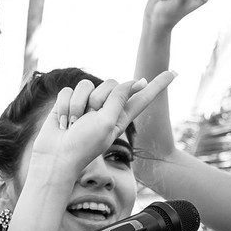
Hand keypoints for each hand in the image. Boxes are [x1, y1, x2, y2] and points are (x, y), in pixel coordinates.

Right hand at [30, 72, 175, 173]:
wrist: (55, 158)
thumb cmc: (83, 146)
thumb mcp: (108, 122)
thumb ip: (120, 99)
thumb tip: (134, 81)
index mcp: (120, 116)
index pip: (143, 97)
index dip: (158, 85)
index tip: (175, 72)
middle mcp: (105, 109)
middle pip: (110, 83)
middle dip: (98, 98)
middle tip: (88, 120)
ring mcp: (86, 105)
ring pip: (86, 84)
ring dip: (78, 105)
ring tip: (74, 124)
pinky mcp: (68, 103)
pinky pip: (69, 90)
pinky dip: (64, 106)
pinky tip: (63, 123)